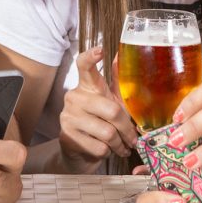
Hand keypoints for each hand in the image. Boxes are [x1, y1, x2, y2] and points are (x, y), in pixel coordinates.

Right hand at [57, 46, 137, 172]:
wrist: (78, 153)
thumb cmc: (100, 123)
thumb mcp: (111, 102)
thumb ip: (117, 82)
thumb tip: (120, 55)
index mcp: (87, 86)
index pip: (84, 66)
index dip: (91, 57)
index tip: (101, 49)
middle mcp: (74, 97)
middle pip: (112, 110)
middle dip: (127, 129)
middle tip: (133, 139)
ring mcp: (68, 117)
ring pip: (107, 133)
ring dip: (119, 144)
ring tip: (122, 147)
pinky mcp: (67, 136)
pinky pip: (99, 147)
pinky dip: (108, 152)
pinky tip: (107, 151)